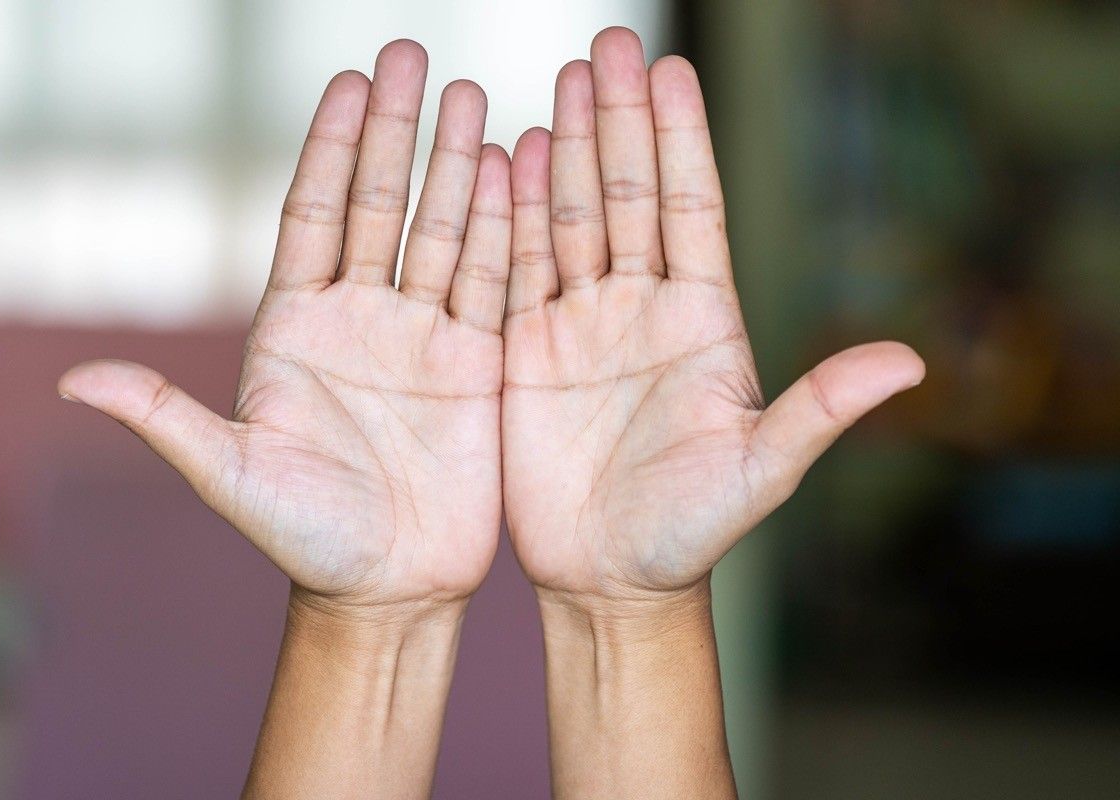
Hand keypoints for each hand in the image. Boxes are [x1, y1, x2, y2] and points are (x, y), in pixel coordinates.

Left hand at [59, 41, 511, 613]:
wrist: (386, 587)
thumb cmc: (303, 537)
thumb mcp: (231, 476)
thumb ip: (167, 419)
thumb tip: (75, 381)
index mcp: (296, 327)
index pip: (314, 215)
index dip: (330, 149)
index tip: (350, 83)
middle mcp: (359, 317)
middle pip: (380, 203)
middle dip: (397, 130)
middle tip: (414, 56)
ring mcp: (422, 335)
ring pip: (442, 231)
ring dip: (458, 165)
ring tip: (476, 95)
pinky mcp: (476, 363)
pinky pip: (493, 283)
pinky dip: (505, 231)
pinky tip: (516, 174)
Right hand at [502, 28, 923, 603]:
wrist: (611, 578)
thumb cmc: (691, 530)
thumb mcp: (761, 472)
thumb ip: (819, 410)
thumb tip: (909, 363)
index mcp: (702, 322)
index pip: (691, 211)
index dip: (681, 142)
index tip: (672, 72)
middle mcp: (641, 309)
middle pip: (627, 196)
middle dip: (618, 121)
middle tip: (607, 48)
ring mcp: (580, 326)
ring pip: (571, 220)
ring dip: (564, 153)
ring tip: (559, 87)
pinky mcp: (525, 352)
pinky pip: (515, 270)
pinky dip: (508, 218)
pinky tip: (503, 164)